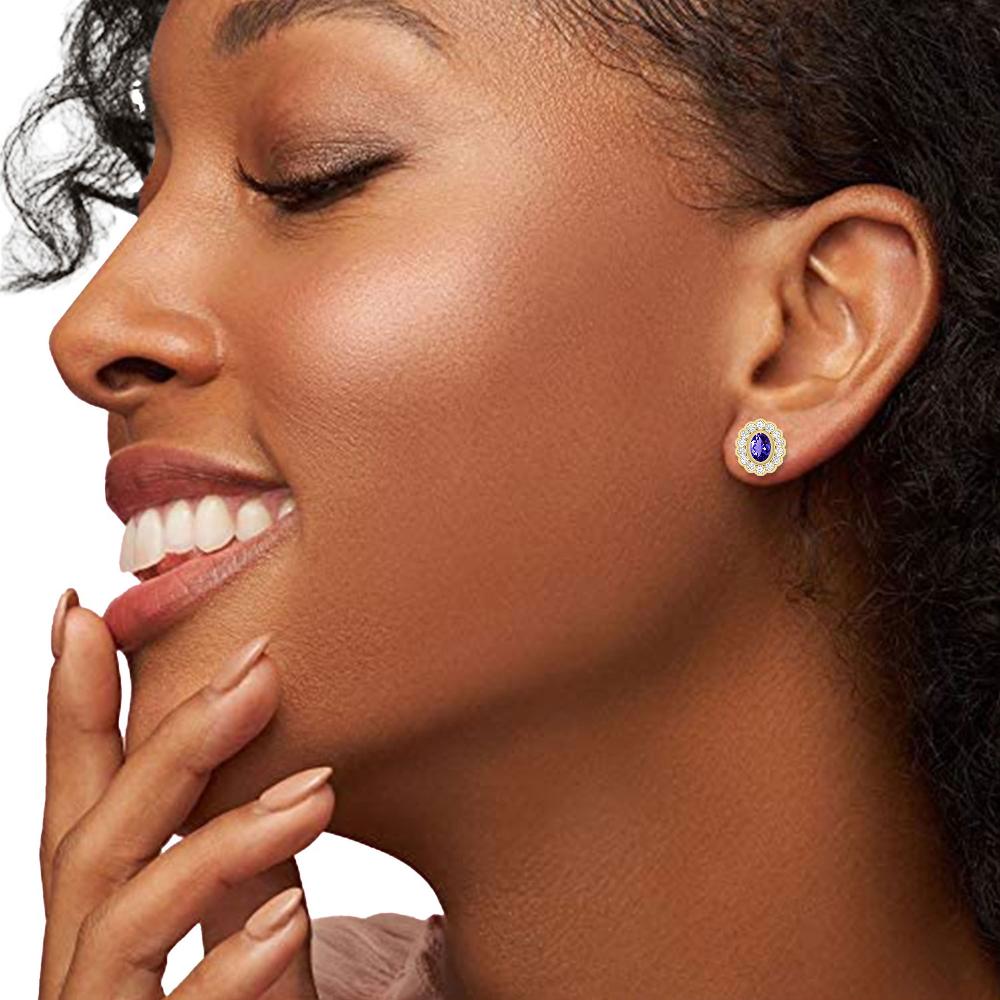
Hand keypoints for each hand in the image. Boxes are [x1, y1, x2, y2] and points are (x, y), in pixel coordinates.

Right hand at [39, 590, 334, 998]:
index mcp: (111, 915)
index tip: (80, 612)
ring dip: (217, 838)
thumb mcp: (245, 930)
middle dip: (168, 744)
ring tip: (318, 790)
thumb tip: (286, 767)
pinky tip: (292, 916)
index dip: (73, 708)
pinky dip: (227, 968)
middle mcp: (86, 965)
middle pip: (94, 836)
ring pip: (119, 915)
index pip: (84, 798)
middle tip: (259, 667)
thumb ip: (241, 864)